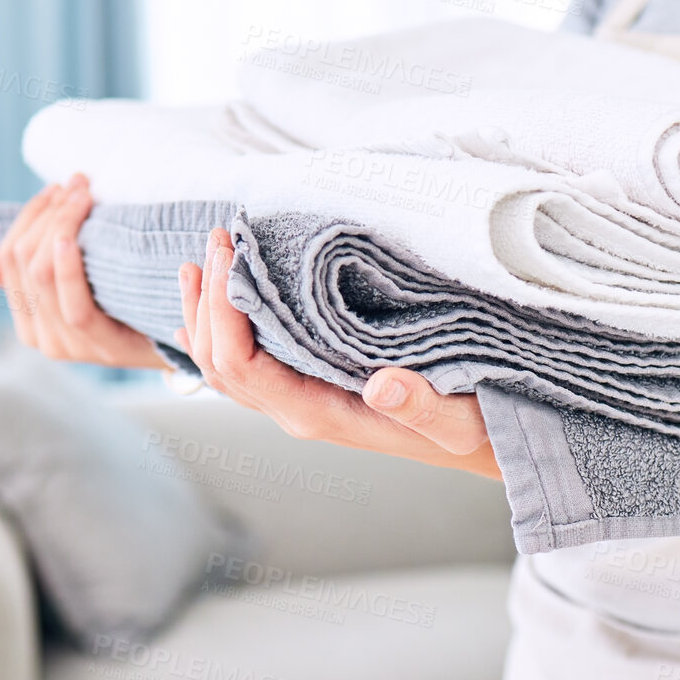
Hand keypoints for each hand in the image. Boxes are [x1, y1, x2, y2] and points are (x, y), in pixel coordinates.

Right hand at [0, 174, 169, 369]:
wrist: (178, 346)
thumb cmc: (129, 307)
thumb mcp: (81, 286)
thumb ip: (38, 271)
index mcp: (28, 322)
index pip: (7, 259)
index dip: (29, 217)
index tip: (58, 187)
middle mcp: (40, 338)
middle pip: (23, 260)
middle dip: (48, 213)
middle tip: (77, 183)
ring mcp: (67, 346)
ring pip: (42, 274)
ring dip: (60, 224)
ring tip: (83, 195)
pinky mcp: (99, 347)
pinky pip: (74, 304)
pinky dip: (68, 266)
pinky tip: (71, 238)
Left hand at [176, 228, 498, 478]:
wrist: (478, 443)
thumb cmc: (471, 426)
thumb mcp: (459, 420)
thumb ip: (422, 406)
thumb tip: (384, 383)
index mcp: (319, 414)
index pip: (244, 367)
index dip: (224, 313)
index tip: (230, 257)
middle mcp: (297, 411)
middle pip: (220, 363)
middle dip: (209, 300)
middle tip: (218, 236)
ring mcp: (297, 402)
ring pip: (223, 366)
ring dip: (205, 313)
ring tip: (201, 259)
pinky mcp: (305, 388)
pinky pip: (243, 365)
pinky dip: (219, 329)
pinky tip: (214, 299)